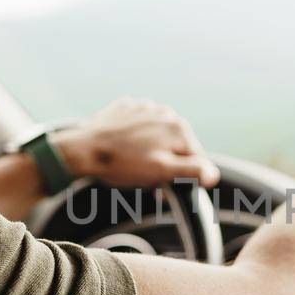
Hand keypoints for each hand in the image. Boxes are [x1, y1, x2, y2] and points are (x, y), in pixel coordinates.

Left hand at [53, 98, 219, 188]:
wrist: (81, 150)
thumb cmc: (122, 164)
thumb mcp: (161, 172)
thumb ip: (192, 172)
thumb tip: (213, 174)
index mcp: (179, 128)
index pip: (196, 159)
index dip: (183, 178)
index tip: (165, 187)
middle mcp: (166, 112)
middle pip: (176, 146)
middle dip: (166, 165)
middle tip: (147, 180)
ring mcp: (145, 107)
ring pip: (158, 136)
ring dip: (152, 152)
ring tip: (132, 165)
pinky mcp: (127, 108)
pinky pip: (139, 126)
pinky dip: (136, 139)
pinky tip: (123, 149)